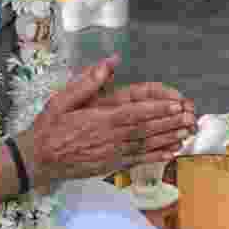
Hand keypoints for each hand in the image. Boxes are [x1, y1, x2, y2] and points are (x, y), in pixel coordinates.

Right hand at [17, 55, 196, 188]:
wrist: (38, 161)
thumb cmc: (50, 128)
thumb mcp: (62, 99)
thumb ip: (87, 82)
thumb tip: (110, 62)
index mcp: (99, 120)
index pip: (134, 113)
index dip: (157, 110)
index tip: (175, 105)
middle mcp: (110, 139)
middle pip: (146, 130)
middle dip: (170, 123)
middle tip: (190, 116)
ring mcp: (112, 154)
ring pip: (146, 145)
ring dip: (168, 138)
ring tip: (188, 132)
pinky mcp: (112, 166)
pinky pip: (139, 160)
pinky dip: (157, 157)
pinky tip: (172, 152)